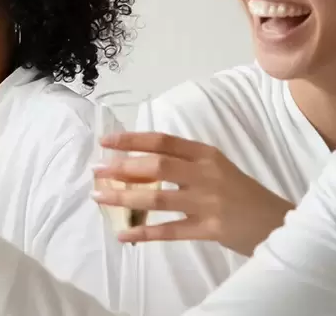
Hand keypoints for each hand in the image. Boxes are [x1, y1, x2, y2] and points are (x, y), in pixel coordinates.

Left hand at [92, 132, 294, 254]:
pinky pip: (170, 231)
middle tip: (97, 171)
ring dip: (124, 197)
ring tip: (99, 197)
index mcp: (206, 154)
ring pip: (158, 197)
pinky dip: (144, 232)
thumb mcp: (216, 167)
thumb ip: (183, 163)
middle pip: (157, 166)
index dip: (131, 139)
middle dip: (122, 167)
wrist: (278, 223)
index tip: (105, 141)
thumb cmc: (240, 193)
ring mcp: (208, 201)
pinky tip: (123, 234)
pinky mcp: (210, 228)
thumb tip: (135, 163)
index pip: (162, 141)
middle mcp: (206, 174)